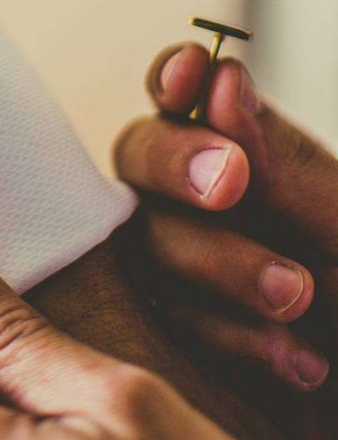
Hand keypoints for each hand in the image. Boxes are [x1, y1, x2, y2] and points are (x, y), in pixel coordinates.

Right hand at [113, 44, 337, 391]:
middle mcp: (221, 211)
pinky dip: (227, 337)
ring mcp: (195, 278)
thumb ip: (291, 168)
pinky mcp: (187, 344)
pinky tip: (296, 364)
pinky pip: (166, 322)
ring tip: (298, 301)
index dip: (177, 81)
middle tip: (231, 185)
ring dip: (213, 265)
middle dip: (176, 165)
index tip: (192, 75)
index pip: (192, 100)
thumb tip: (219, 81)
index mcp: (271, 165)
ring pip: (145, 245)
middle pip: (140, 163)